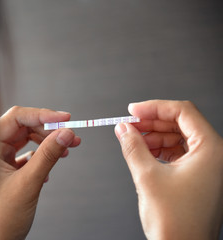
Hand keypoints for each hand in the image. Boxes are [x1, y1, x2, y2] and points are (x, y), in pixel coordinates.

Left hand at [0, 106, 80, 239]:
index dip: (42, 115)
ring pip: (27, 141)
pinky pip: (27, 155)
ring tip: (65, 151)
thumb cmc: (0, 218)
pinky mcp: (8, 170)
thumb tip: (65, 134)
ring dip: (47, 144)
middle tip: (70, 136)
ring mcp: (0, 160)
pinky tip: (49, 168)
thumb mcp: (28, 183)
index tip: (64, 119)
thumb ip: (48, 156)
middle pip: (24, 127)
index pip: (16, 118)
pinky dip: (41, 157)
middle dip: (49, 130)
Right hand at [115, 100, 222, 239]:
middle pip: (180, 123)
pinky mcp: (199, 175)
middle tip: (129, 125)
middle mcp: (215, 155)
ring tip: (132, 140)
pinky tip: (143, 151)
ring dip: (154, 136)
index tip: (134, 110)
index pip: (183, 112)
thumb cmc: (176, 222)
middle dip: (152, 123)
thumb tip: (123, 129)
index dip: (155, 107)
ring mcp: (208, 166)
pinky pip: (178, 152)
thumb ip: (133, 146)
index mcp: (211, 150)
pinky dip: (159, 149)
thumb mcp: (147, 177)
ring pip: (178, 137)